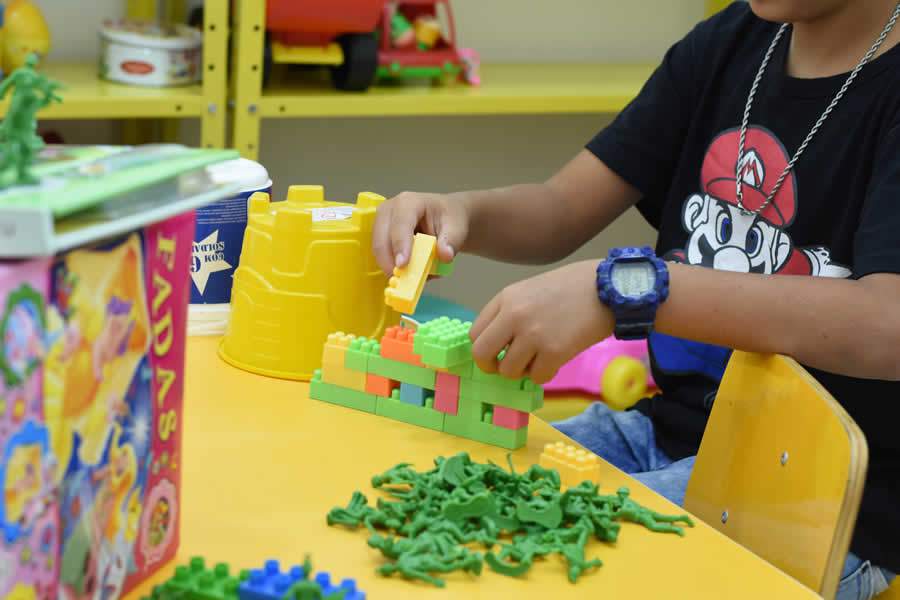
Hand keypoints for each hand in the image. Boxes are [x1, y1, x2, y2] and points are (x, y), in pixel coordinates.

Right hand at [372, 191, 469, 274]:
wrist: (445, 215)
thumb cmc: (449, 218)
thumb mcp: (457, 227)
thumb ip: (452, 241)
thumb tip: (445, 255)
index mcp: (409, 203)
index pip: (400, 224)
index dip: (400, 245)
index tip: (402, 265)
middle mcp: (389, 210)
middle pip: (382, 238)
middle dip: (389, 261)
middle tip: (401, 281)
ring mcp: (381, 222)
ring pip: (377, 249)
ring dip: (390, 266)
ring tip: (408, 278)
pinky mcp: (379, 235)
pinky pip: (380, 254)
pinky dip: (390, 266)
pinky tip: (405, 274)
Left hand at [470, 260, 613, 383]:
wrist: (608, 287)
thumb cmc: (572, 287)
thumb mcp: (530, 290)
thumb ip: (510, 313)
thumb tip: (497, 344)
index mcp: (506, 298)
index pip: (475, 334)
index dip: (484, 349)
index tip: (496, 353)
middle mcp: (514, 315)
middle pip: (482, 354)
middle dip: (492, 367)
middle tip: (507, 366)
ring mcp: (533, 334)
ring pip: (509, 371)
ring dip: (523, 371)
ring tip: (538, 359)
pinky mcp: (555, 351)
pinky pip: (537, 377)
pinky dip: (544, 374)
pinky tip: (555, 361)